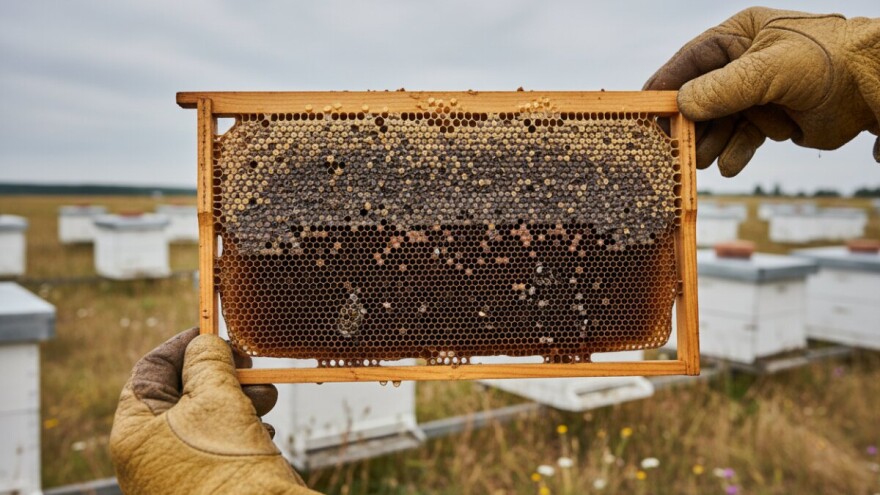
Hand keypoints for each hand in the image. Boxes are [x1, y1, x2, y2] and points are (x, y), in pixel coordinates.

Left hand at [110, 328, 320, 494]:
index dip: (184, 345)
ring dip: (238, 398)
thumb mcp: (216, 399)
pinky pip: (220, 443)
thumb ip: (207, 362)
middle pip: (181, 392)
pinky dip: (242, 427)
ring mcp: (178, 472)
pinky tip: (263, 430)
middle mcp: (149, 454)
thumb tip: (204, 343)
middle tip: (248, 365)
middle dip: (220, 373)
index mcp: (134, 432)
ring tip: (266, 397)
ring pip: (206, 417)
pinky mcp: (208, 483)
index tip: (215, 332)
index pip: (150, 370)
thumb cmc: (228, 469)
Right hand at [644, 7, 879, 175]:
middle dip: (688, 124)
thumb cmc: (830, 62)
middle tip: (672, 147)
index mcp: (739, 36)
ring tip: (700, 161)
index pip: (691, 60)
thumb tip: (681, 106)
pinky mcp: (770, 120)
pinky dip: (734, 153)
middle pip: (700, 97)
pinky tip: (729, 165)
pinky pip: (741, 139)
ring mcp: (756, 93)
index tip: (645, 111)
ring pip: (718, 123)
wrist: (876, 88)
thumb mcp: (770, 70)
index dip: (666, 85)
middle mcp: (743, 63)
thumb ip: (723, 89)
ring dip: (709, 143)